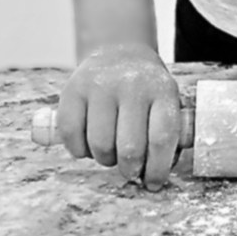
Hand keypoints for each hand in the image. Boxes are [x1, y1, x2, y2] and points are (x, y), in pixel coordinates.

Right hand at [56, 43, 181, 189]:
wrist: (118, 51)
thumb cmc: (146, 89)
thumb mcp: (165, 101)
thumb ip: (165, 135)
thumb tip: (155, 178)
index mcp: (162, 90)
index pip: (162, 137)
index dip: (158, 168)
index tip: (154, 184)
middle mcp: (132, 85)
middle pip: (130, 147)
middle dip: (130, 170)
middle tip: (130, 171)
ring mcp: (101, 86)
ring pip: (100, 145)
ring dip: (105, 159)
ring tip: (111, 152)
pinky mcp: (73, 89)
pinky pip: (71, 136)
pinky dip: (79, 150)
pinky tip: (89, 143)